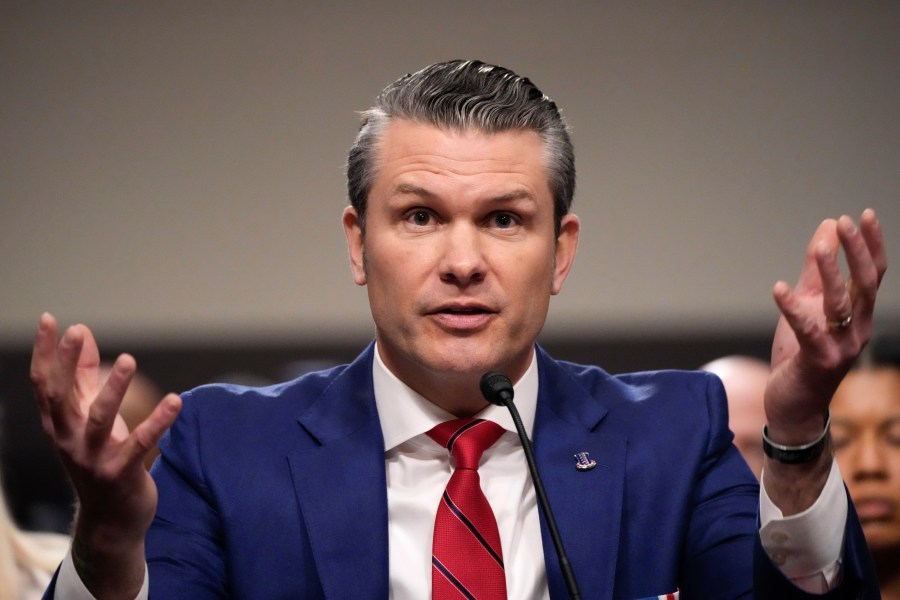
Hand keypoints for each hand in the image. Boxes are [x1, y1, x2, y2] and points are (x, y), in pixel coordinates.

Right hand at [30, 313, 180, 597]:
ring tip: (128, 359)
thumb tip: (82, 334)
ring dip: (113, 389)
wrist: (111, 520)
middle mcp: (68, 441)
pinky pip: (139, 445)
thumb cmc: (100, 460)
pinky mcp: (120, 474)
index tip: (50, 320)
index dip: (45, 353)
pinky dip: (157, 422)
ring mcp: (92, 459)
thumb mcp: (88, 418)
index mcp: (59, 425)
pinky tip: (175, 400)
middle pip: (60, 399)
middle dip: (65, 364)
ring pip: (98, 419)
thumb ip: (84, 377)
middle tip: (77, 332)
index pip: (44, 384)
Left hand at [765, 209, 885, 442]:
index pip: (874, 274)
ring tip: (818, 247)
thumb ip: (817, 270)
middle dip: (856, 252)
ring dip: (830, 273)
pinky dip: (792, 308)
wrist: (794, 404)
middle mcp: (858, 329)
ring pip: (840, 304)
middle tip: (844, 222)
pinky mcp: (818, 361)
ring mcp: (841, 347)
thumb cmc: (803, 352)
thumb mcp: (810, 305)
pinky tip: (778, 288)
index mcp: (860, 314)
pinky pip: (807, 331)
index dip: (871, 244)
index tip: (865, 215)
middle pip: (865, 285)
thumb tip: (827, 227)